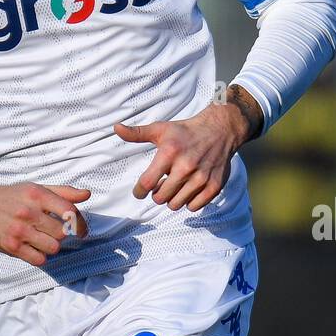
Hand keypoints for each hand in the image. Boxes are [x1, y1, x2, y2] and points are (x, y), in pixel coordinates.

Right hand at [0, 171, 90, 266]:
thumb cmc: (14, 196)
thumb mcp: (37, 188)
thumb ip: (64, 192)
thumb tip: (87, 194)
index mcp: (37, 195)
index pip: (69, 212)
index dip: (79, 223)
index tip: (81, 230)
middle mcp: (28, 212)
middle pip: (62, 233)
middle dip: (62, 234)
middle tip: (54, 231)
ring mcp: (19, 231)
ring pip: (53, 247)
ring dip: (52, 245)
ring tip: (43, 238)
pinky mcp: (12, 247)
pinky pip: (39, 259)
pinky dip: (41, 256)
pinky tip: (35, 247)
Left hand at [115, 84, 262, 211]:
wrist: (219, 131)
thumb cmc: (185, 131)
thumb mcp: (160, 129)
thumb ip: (137, 133)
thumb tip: (116, 128)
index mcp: (169, 153)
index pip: (146, 183)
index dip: (139, 191)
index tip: (139, 192)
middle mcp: (186, 166)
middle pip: (160, 198)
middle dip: (156, 194)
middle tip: (160, 185)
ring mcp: (201, 178)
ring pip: (176, 205)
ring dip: (171, 199)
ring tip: (174, 187)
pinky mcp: (214, 186)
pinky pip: (194, 207)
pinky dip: (188, 202)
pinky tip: (188, 190)